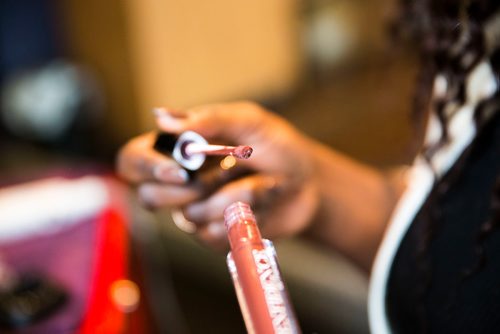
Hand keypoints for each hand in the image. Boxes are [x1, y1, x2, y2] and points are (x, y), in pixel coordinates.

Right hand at [116, 101, 320, 249]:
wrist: (309, 182)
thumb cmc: (278, 145)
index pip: (133, 160)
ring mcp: (197, 211)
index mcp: (179, 150)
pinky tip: (259, 203)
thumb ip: (209, 119)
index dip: (145, 167)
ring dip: (228, 198)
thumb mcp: (249, 121)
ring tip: (254, 183)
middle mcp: (181, 183)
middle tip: (222, 174)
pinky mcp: (216, 234)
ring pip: (188, 217)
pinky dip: (241, 217)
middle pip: (149, 196)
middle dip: (186, 189)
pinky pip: (212, 236)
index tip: (179, 170)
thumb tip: (162, 118)